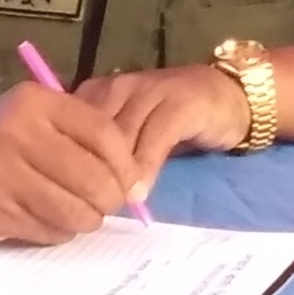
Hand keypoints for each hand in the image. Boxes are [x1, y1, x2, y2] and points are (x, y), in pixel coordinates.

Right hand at [0, 83, 144, 245]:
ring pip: (76, 212)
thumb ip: (78, 136)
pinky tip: (45, 219)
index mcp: (34, 103)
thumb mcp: (29, 118)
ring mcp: (3, 175)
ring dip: (86, 220)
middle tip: (106, 204)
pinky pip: (50, 231)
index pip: (104, 134)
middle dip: (110, 199)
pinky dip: (58, 231)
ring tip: (76, 213)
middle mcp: (18, 134)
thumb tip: (134, 179)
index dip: (126, 165)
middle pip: (95, 178)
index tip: (131, 183)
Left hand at [73, 65, 250, 194]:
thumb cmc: (170, 121)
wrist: (228, 95)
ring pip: (118, 137)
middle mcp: (118, 87)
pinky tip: (140, 193)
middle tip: (88, 207)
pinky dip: (144, 168)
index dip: (65, 165)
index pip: (66, 129)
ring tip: (111, 205)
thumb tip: (73, 193)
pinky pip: (154, 138)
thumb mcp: (129, 135)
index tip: (66, 197)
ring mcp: (150, 91)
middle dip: (86, 173)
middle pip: (88, 134)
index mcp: (97, 93)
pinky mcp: (179, 103)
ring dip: (113, 175)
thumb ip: (101, 154)